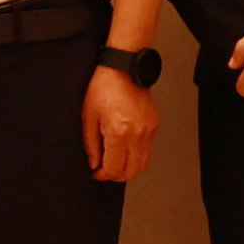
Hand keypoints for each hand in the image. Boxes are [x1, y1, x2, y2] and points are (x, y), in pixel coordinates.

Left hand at [83, 60, 159, 183]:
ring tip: (114, 162)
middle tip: (103, 170)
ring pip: (142, 164)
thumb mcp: (89, 116)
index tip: (95, 172)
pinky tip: (124, 150)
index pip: (114, 168)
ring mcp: (148, 130)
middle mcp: (138, 134)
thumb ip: (91, 144)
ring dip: (128, 169)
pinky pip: (147, 151)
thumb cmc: (104, 86)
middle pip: (131, 171)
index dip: (102, 175)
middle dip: (115, 175)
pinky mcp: (154, 126)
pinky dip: (136, 157)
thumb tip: (94, 163)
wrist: (123, 68)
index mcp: (119, 132)